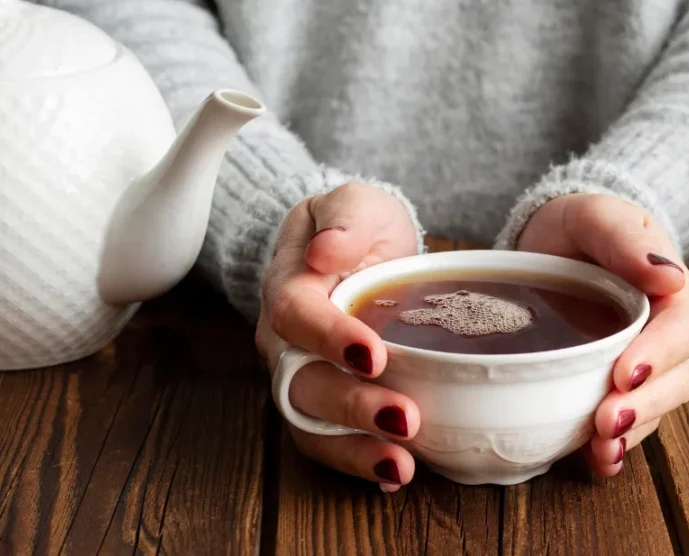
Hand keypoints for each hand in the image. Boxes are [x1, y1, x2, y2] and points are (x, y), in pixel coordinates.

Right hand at [255, 183, 419, 491]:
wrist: (355, 251)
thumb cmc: (356, 227)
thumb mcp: (356, 204)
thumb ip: (345, 219)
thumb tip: (327, 250)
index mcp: (288, 286)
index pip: (296, 314)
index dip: (329, 336)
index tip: (372, 353)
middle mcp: (284, 342)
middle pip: (302, 382)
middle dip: (352, 406)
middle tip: (404, 419)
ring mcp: (301, 377)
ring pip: (311, 423)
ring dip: (354, 450)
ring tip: (401, 467)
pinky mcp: (324, 403)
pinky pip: (329, 441)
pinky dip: (359, 462)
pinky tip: (397, 474)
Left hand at [517, 193, 688, 475]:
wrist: (552, 242)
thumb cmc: (580, 225)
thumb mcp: (595, 216)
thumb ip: (625, 240)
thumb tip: (669, 275)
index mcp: (670, 291)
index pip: (679, 326)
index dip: (659, 354)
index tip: (625, 373)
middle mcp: (664, 333)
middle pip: (675, 377)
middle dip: (646, 404)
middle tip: (609, 422)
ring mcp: (642, 363)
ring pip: (655, 405)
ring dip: (634, 432)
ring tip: (603, 450)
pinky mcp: (613, 385)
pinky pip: (627, 420)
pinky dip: (616, 446)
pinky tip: (599, 462)